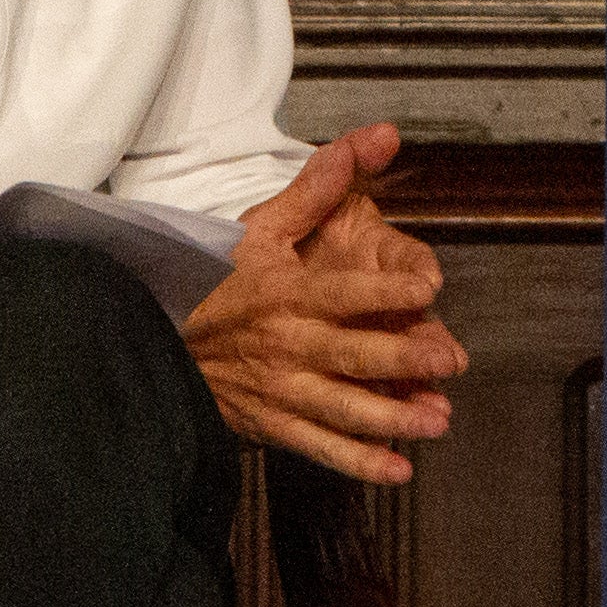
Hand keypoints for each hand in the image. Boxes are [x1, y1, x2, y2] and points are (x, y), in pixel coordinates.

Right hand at [187, 124, 469, 482]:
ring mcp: (278, 389)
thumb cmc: (218, 278)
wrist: (156, 338)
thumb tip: (379, 136)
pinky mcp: (272, 423)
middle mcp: (286, 344)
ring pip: (341, 408)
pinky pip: (318, 446)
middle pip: (351, 355)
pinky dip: (357, 463)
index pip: (343, 292)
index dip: (386, 291)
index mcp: (286, 292)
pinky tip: (398, 471)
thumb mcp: (262, 227)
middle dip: (403, 359)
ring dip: (391, 419)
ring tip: (437, 422)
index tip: (429, 289)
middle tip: (450, 361)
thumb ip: (321, 186)